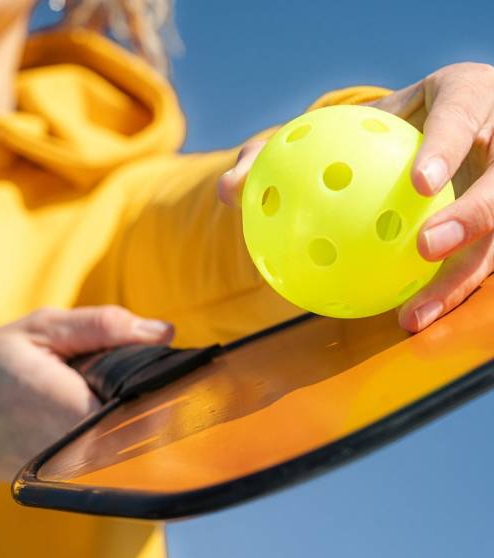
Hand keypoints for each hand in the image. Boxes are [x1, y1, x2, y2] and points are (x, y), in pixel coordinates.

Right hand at [0, 306, 172, 480]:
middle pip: (140, 435)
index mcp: (66, 408)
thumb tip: (164, 332)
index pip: (141, 414)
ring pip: (127, 451)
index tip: (173, 376)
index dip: (164, 395)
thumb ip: (105, 327)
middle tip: (150, 379)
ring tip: (123, 393)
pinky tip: (111, 412)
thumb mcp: (45, 329)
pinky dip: (118, 435)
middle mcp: (67, 449)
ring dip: (137, 421)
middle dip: (154, 405)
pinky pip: (107, 460)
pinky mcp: (59, 477)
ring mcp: (63, 470)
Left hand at [218, 63, 493, 331]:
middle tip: (425, 249)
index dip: (446, 149)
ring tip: (411, 317)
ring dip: (458, 280)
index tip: (419, 183)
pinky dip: (443, 291)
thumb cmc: (375, 127)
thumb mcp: (336, 128)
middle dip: (476, 217)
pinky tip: (404, 318)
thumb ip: (280, 154)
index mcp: (465, 100)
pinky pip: (476, 263)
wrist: (431, 122)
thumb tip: (228, 192)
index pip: (460, 119)